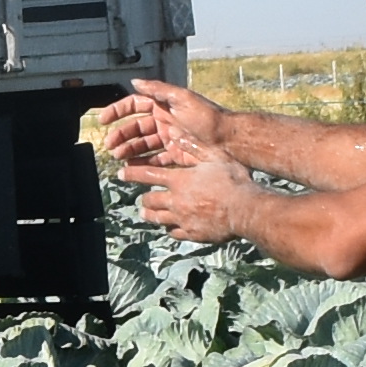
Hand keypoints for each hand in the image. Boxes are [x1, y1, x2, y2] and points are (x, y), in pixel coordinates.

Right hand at [90, 80, 214, 173]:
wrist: (229, 140)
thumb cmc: (208, 118)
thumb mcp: (183, 98)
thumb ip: (158, 89)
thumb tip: (135, 81)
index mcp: (163, 105)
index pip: (134, 105)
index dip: (117, 111)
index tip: (103, 120)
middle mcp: (164, 120)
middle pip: (136, 128)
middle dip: (121, 136)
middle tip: (110, 147)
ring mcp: (169, 138)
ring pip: (143, 145)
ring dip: (129, 151)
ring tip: (118, 159)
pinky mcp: (176, 155)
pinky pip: (155, 159)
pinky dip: (143, 164)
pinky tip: (133, 169)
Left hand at [122, 145, 260, 246]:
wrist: (246, 209)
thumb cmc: (233, 179)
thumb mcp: (215, 156)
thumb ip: (193, 145)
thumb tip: (173, 132)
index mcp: (179, 180)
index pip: (147, 176)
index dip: (131, 174)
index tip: (119, 174)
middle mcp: (175, 201)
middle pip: (149, 201)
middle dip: (143, 199)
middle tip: (142, 199)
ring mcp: (182, 219)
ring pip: (157, 219)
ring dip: (150, 216)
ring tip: (147, 214)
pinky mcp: (191, 234)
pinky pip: (173, 233)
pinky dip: (169, 229)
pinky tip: (171, 228)